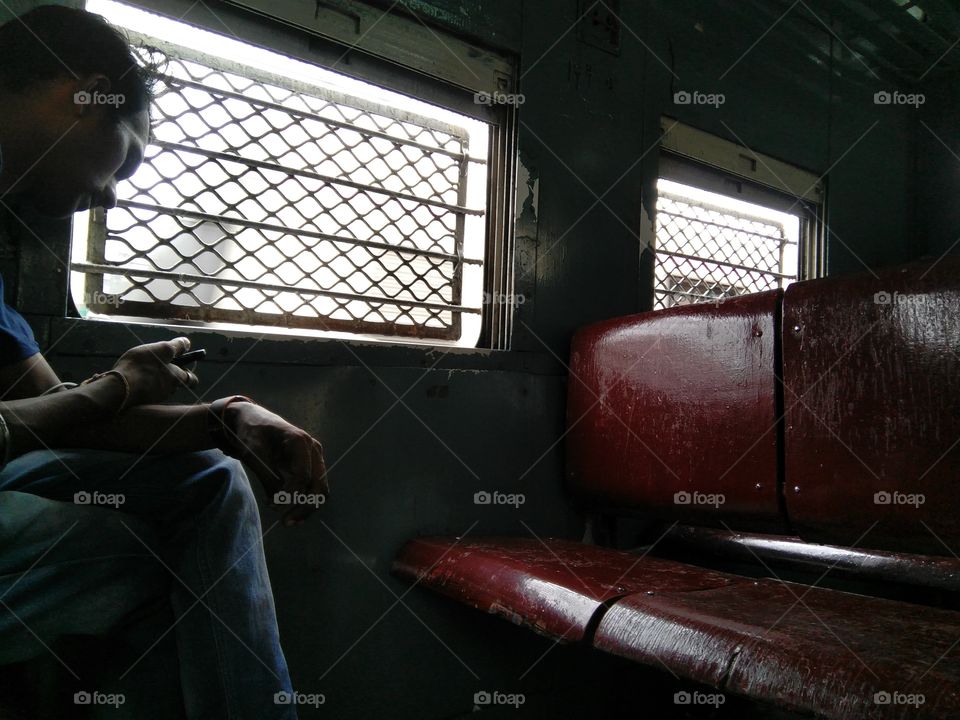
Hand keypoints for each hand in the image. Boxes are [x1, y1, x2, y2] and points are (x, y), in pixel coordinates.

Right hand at [113, 337, 198, 405]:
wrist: (118, 387)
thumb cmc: (141, 366)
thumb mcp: (161, 350)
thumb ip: (176, 347)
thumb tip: (187, 343)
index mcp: (176, 379)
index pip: (192, 380)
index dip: (189, 372)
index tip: (182, 364)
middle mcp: (168, 391)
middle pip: (175, 382)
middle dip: (168, 373)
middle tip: (157, 362)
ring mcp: (155, 398)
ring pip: (160, 386)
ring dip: (155, 378)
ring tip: (142, 367)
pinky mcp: (141, 401)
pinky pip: (147, 391)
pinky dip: (144, 384)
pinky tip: (133, 376)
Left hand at [223, 401, 327, 526]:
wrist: (251, 420)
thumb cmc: (251, 434)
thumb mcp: (255, 455)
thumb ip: (268, 478)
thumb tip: (279, 502)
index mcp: (300, 441)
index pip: (302, 476)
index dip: (289, 494)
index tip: (272, 506)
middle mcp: (312, 449)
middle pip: (318, 485)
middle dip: (304, 506)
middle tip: (286, 522)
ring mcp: (314, 456)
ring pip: (319, 488)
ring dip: (306, 507)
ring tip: (289, 521)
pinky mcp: (310, 464)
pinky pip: (313, 486)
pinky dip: (304, 500)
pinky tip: (291, 512)